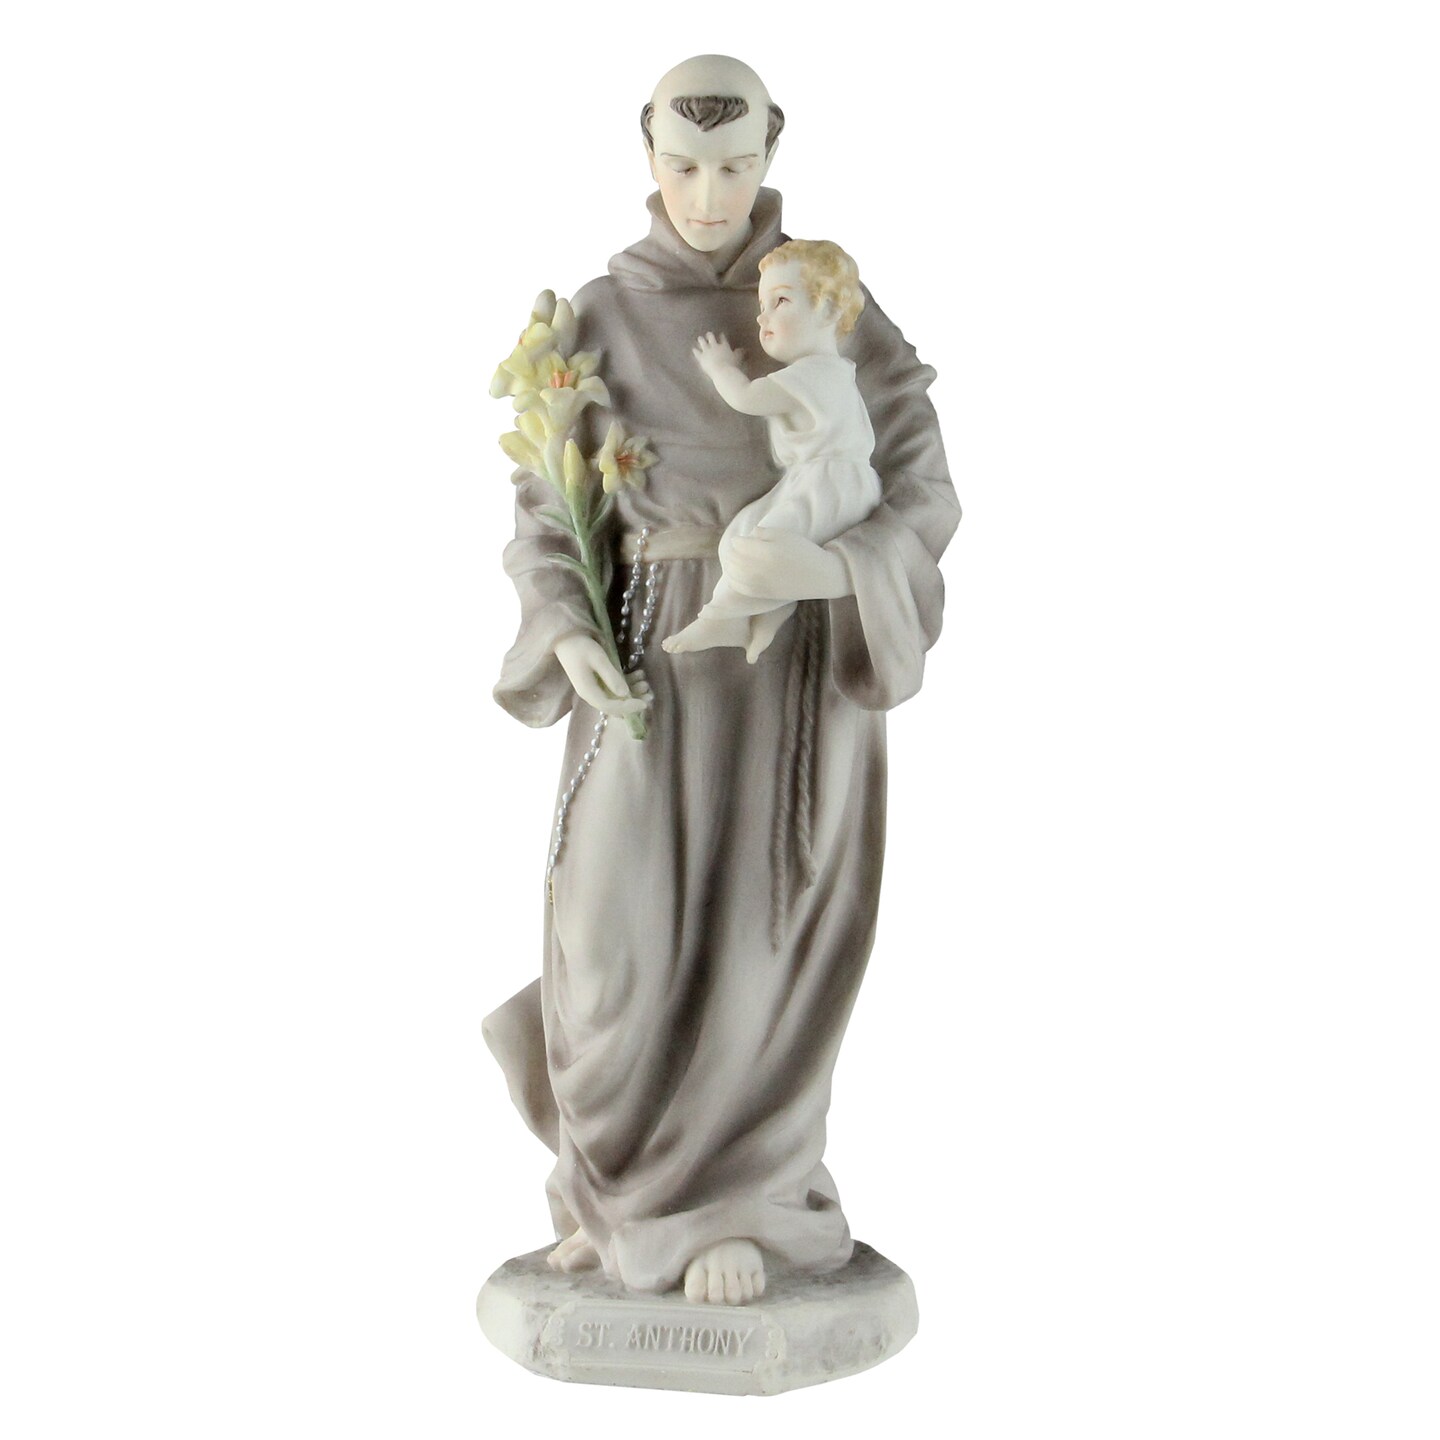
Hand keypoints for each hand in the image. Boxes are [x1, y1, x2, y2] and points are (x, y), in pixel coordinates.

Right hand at [554, 634, 651, 716]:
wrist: (565, 638)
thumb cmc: (581, 646)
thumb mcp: (598, 659)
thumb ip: (611, 676)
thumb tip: (624, 694)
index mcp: (588, 692)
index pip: (610, 707)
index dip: (628, 708)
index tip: (644, 704)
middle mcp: (590, 694)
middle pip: (614, 706)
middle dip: (633, 702)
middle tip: (650, 695)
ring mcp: (593, 688)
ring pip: (615, 697)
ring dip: (632, 691)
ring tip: (645, 681)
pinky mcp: (596, 682)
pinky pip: (613, 688)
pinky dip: (626, 683)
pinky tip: (638, 674)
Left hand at [693, 332, 743, 379]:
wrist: (721, 371)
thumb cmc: (731, 366)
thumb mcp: (738, 358)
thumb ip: (740, 353)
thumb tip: (744, 349)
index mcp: (724, 346)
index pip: (723, 339)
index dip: (721, 336)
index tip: (721, 334)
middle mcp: (715, 346)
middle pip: (711, 338)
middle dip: (710, 335)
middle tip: (708, 333)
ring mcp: (707, 351)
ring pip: (703, 343)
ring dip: (701, 340)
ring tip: (699, 338)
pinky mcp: (701, 357)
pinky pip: (697, 353)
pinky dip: (695, 351)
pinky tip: (693, 349)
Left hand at [721, 528, 852, 601]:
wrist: (819, 577)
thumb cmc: (804, 552)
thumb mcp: (786, 535)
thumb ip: (764, 532)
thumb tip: (749, 534)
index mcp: (767, 551)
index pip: (739, 544)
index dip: (737, 540)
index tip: (740, 538)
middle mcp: (761, 569)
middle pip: (733, 558)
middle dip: (731, 551)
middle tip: (735, 548)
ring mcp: (760, 583)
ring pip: (733, 573)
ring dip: (729, 565)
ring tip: (733, 559)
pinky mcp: (762, 594)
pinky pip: (739, 587)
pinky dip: (733, 579)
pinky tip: (734, 574)